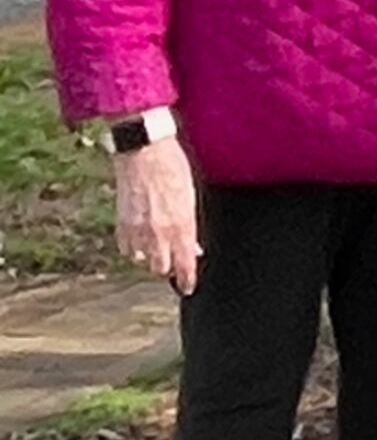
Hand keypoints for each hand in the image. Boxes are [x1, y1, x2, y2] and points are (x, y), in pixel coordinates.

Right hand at [114, 137, 200, 293]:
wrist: (144, 151)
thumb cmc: (173, 169)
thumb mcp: (191, 197)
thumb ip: (190, 226)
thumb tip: (193, 248)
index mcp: (181, 226)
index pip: (184, 265)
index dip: (187, 279)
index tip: (189, 287)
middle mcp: (158, 233)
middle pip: (160, 268)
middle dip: (167, 265)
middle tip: (173, 256)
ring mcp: (136, 230)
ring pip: (142, 260)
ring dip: (149, 255)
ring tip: (156, 243)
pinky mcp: (120, 224)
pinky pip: (126, 248)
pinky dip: (133, 246)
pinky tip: (140, 236)